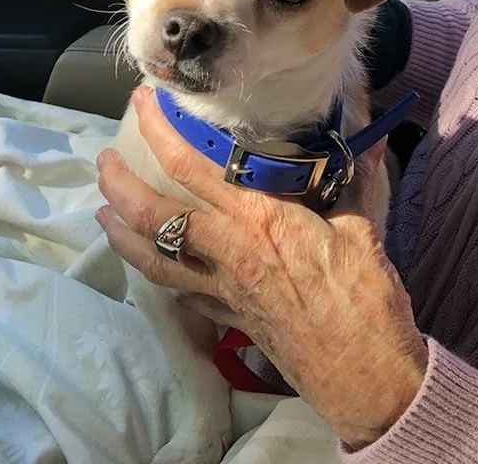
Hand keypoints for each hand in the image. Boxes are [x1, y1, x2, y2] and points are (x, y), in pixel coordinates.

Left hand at [95, 85, 427, 447]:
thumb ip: (358, 180)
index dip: (161, 131)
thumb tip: (374, 137)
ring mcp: (225, 291)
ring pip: (154, 260)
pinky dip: (166, 274)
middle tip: (103, 160)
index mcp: (261, 220)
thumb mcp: (363, 230)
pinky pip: (184, 293)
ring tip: (103, 214)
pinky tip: (160, 264)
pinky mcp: (231, 319)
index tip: (144, 102)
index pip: (194, 168)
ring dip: (122, 235)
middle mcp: (231, 253)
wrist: (363, 375)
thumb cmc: (366, 301)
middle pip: (155, 215)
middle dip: (119, 184)